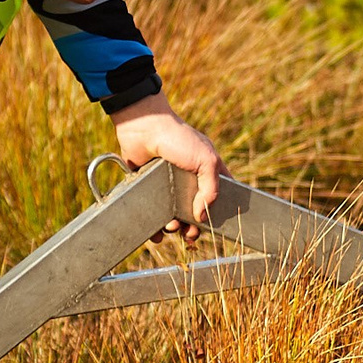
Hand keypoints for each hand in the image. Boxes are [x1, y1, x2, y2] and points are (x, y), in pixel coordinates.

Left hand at [109, 93, 222, 243]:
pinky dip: (155, 228)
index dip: (218, 212)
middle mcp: (189, 180)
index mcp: (206, 171)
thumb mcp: (205, 160)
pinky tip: (156, 233)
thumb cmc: (178, 138)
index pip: (218, 197)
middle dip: (194, 226)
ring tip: (171, 227)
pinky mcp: (150, 189)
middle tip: (190, 234)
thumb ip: (210, 189)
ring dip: (175, 228)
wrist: (143, 128)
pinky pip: (154, 213)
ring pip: (175, 216)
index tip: (213, 225)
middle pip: (196, 212)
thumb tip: (201, 216)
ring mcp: (169, 185)